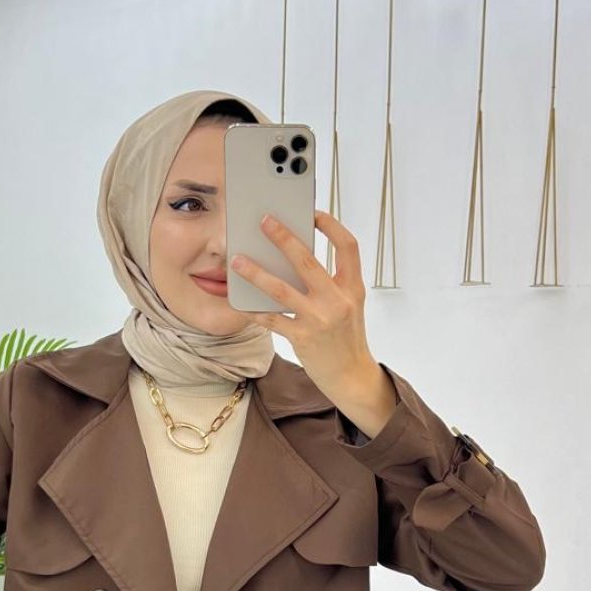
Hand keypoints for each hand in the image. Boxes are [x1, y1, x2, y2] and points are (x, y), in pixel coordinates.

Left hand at [230, 209, 376, 397]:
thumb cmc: (346, 337)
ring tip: (237, 261)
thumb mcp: (348, 305)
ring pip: (281, 289)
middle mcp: (338, 300)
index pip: (348, 246)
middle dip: (284, 237)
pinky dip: (254, 309)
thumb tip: (294, 257)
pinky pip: (272, 319)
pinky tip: (240, 301)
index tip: (312, 213)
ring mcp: (320, 319)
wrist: (352, 377)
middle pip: (307, 261)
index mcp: (353, 287)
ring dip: (256, 273)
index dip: (331, 225)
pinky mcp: (303, 338)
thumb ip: (330, 282)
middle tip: (264, 221)